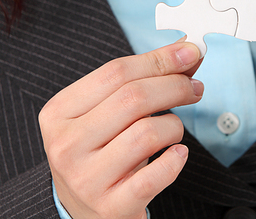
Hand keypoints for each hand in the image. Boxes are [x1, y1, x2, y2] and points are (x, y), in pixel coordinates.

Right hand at [39, 42, 202, 217]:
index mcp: (60, 112)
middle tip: (195, 88)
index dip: (159, 59)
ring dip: (174, 125)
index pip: (116, 72)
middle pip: (133, 98)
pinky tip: (177, 153)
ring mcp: (87, 178)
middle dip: (175, 86)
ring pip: (148, 133)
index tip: (189, 52)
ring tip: (173, 130)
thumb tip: (186, 52)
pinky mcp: (112, 205)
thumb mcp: (108, 112)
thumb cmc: (100, 150)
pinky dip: (176, 159)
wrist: (83, 207)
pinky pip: (157, 174)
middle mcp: (66, 144)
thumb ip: (142, 80)